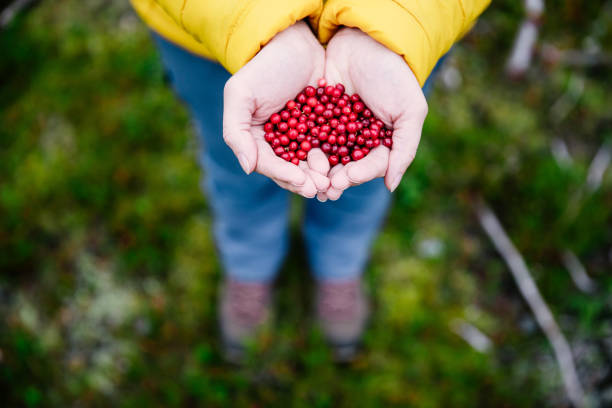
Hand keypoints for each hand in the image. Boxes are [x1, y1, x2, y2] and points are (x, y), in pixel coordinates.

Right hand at [223, 22, 329, 197]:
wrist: (295, 42)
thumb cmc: (264, 67)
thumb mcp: (241, 95)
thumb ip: (236, 132)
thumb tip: (247, 168)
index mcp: (257, 140)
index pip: (269, 165)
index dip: (285, 176)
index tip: (301, 182)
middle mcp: (280, 143)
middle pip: (292, 170)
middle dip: (306, 182)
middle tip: (322, 188)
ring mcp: (303, 138)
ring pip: (312, 164)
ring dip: (322, 176)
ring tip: (333, 182)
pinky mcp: (324, 129)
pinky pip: (331, 149)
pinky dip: (337, 160)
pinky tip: (346, 167)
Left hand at [318, 27, 427, 200]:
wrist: (365, 40)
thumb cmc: (394, 75)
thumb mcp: (409, 111)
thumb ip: (404, 148)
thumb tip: (391, 186)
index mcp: (382, 142)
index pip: (370, 165)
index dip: (358, 174)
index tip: (345, 178)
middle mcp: (358, 139)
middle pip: (345, 166)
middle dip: (333, 178)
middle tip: (322, 188)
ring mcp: (336, 128)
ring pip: (325, 155)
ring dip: (316, 169)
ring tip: (306, 178)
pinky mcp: (316, 116)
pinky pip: (309, 134)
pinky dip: (302, 145)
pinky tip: (293, 156)